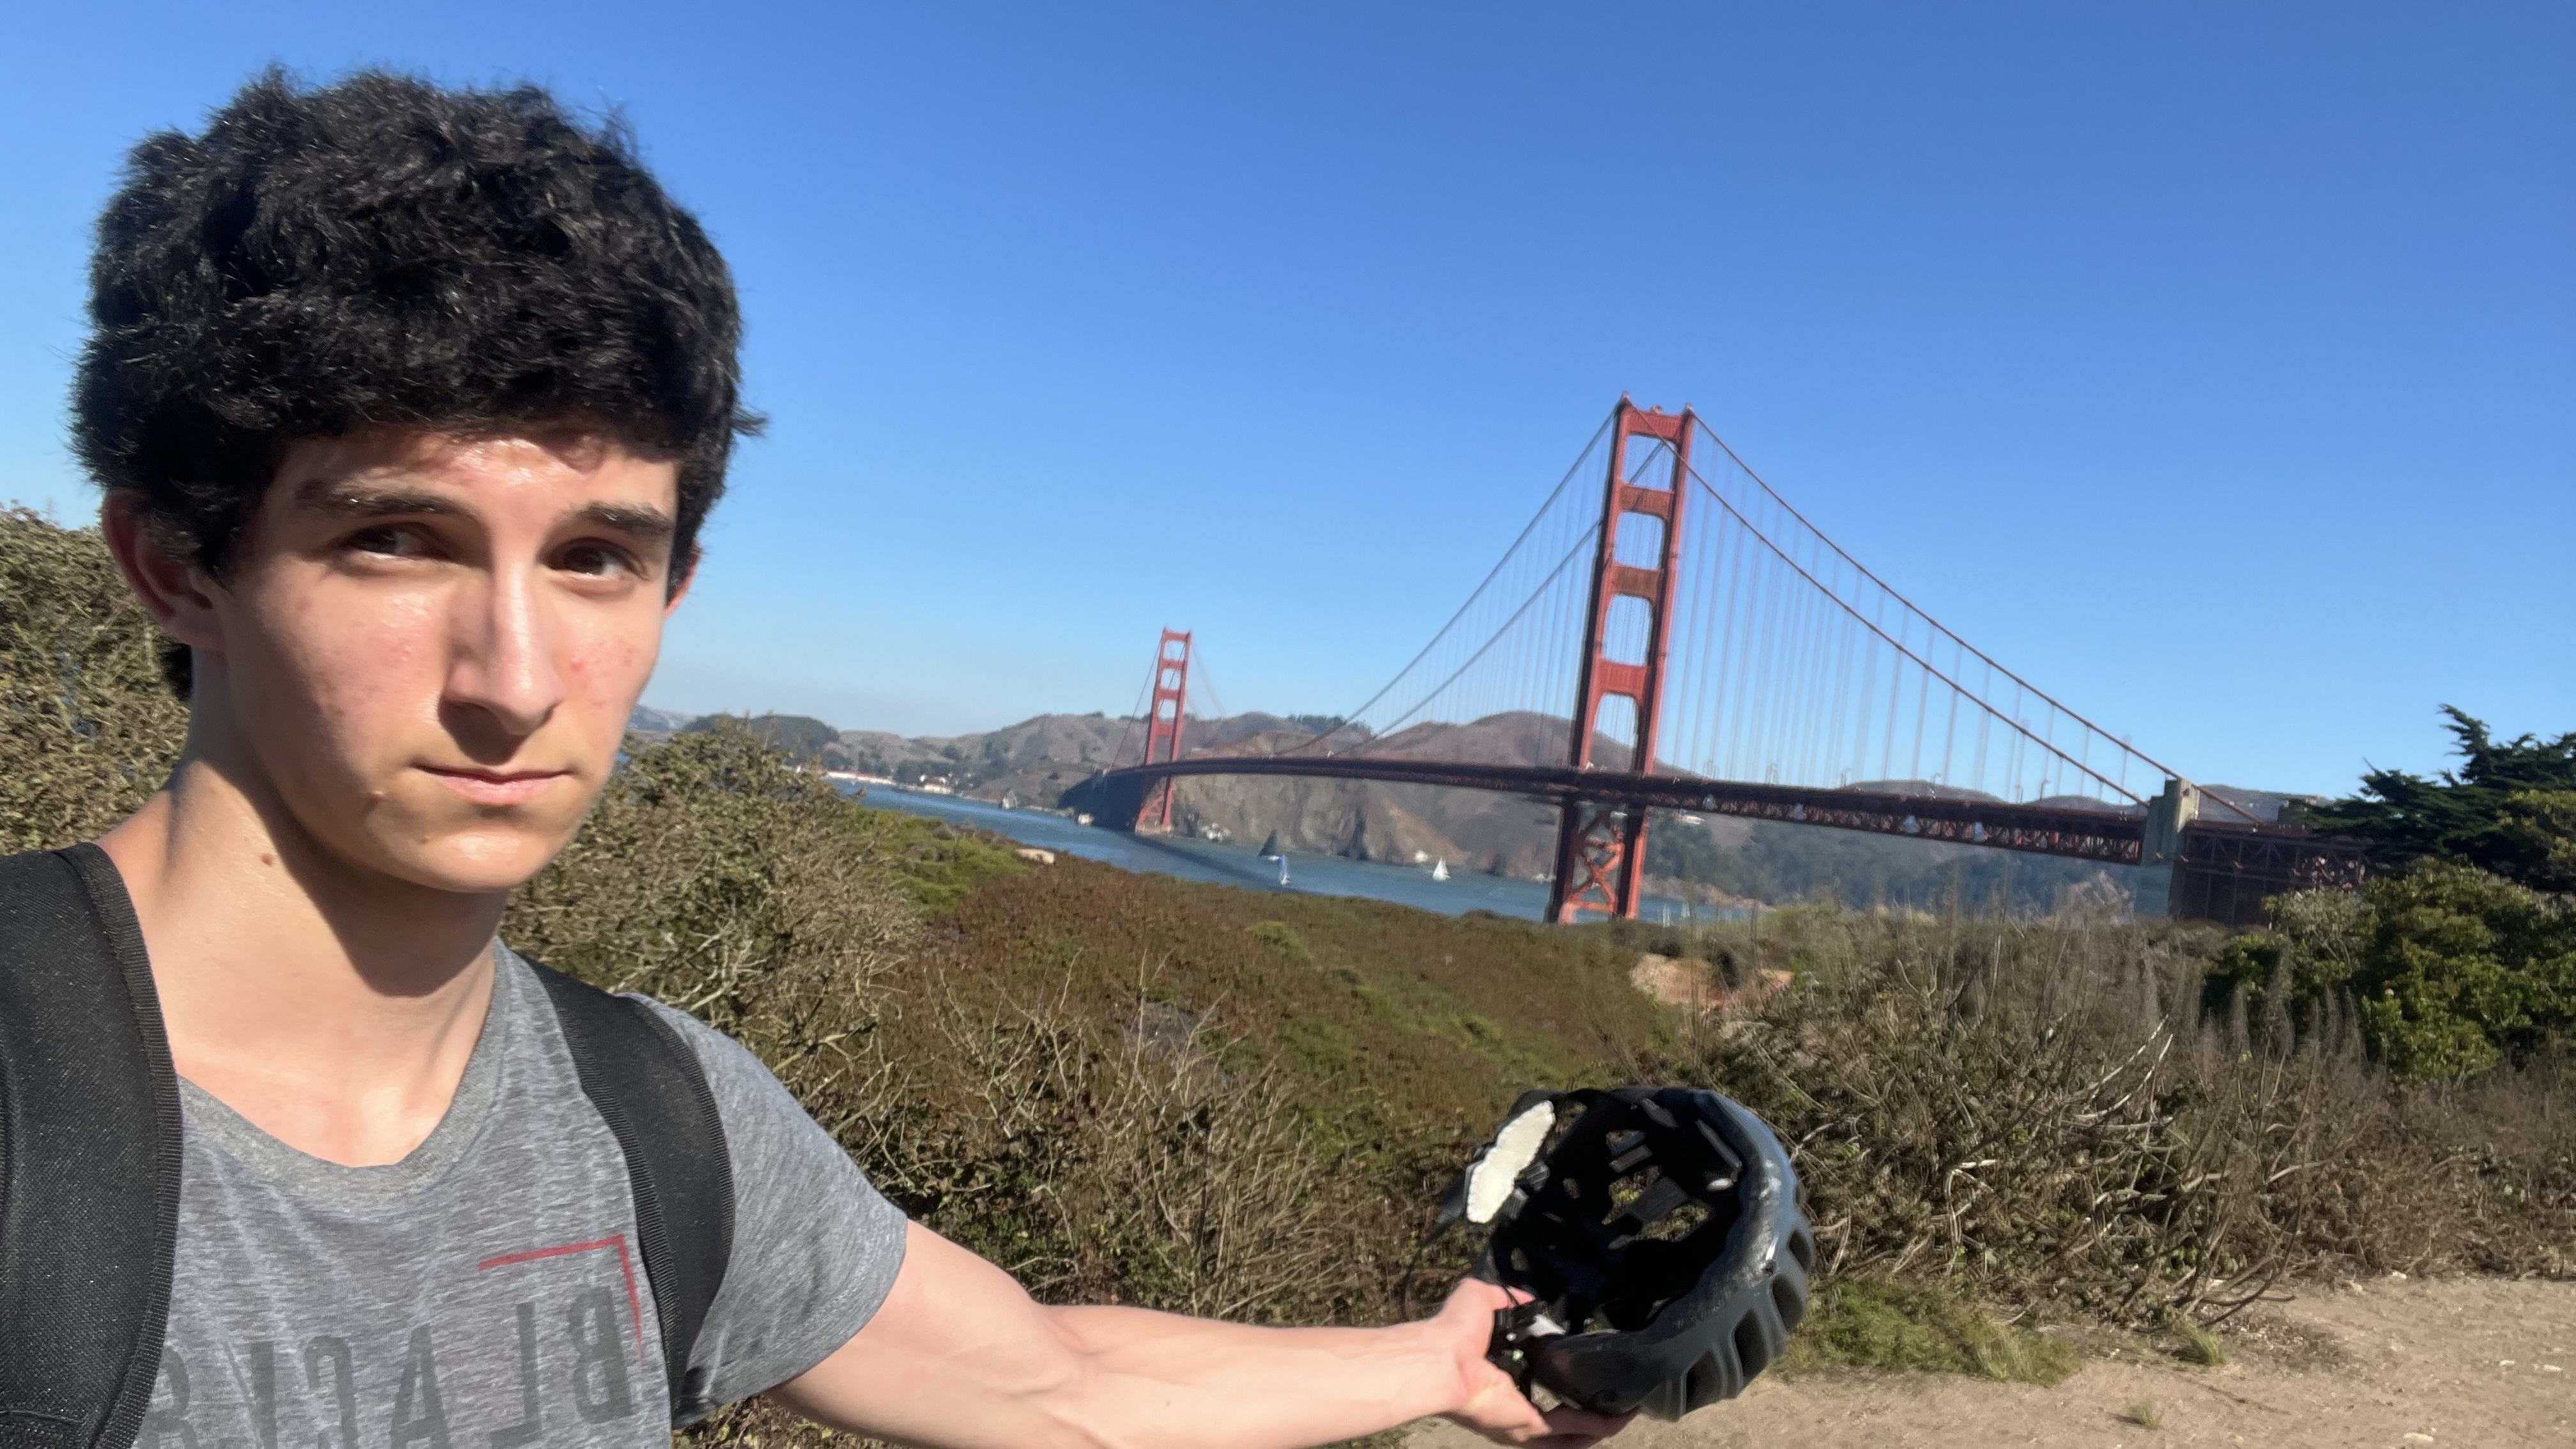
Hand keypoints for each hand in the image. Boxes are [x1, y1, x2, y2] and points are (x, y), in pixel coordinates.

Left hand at [1427, 1280, 1629, 1447]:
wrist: (1441, 1358)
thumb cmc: (1453, 1331)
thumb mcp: (1484, 1301)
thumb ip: (1508, 1299)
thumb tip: (1528, 1301)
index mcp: (1502, 1383)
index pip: (1539, 1393)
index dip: (1563, 1388)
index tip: (1586, 1377)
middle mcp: (1513, 1409)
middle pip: (1560, 1423)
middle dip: (1588, 1415)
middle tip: (1616, 1402)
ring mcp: (1521, 1424)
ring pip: (1570, 1435)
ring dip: (1599, 1425)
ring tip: (1625, 1414)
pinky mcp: (1529, 1426)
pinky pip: (1569, 1430)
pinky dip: (1594, 1425)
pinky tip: (1616, 1418)